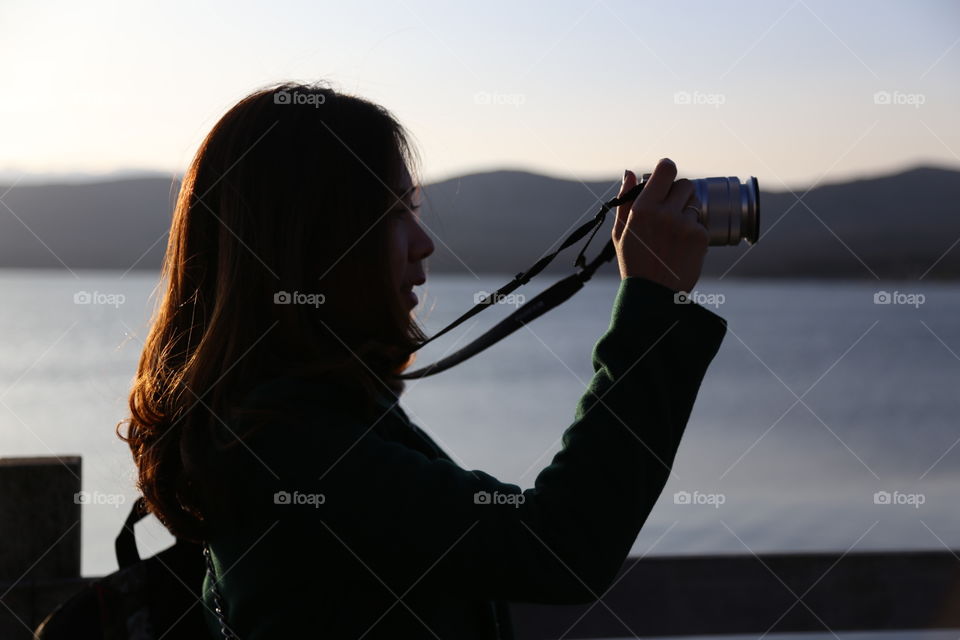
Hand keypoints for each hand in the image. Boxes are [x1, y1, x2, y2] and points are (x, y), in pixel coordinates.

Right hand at [612, 158, 707, 292]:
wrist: (652, 295)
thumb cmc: (633, 263)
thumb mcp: (620, 232)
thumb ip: (625, 200)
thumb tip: (630, 172)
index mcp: (643, 208)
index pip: (666, 169)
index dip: (667, 170)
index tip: (666, 177)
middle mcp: (665, 212)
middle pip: (684, 184)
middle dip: (679, 194)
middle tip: (670, 212)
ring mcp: (685, 224)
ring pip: (694, 204)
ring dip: (687, 213)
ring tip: (674, 235)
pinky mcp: (700, 236)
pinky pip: (701, 224)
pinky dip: (694, 233)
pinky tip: (681, 247)